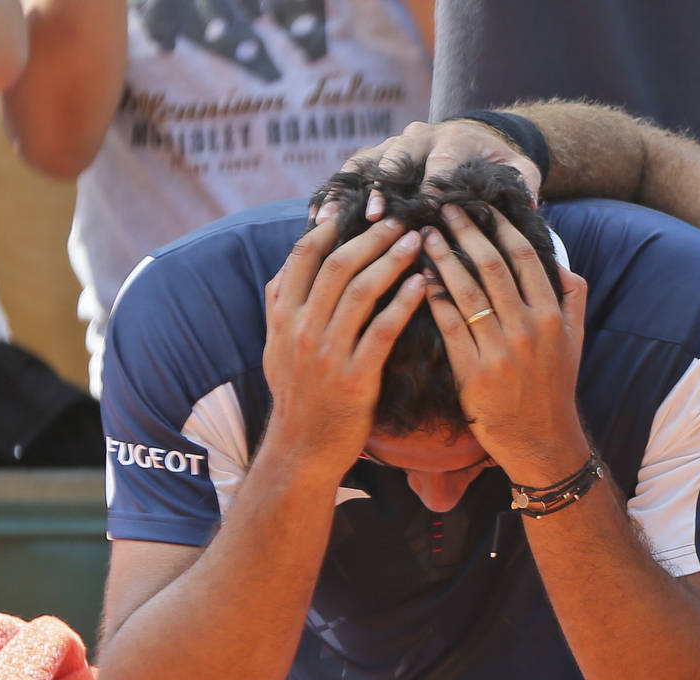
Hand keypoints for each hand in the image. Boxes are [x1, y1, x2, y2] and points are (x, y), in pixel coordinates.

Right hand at [261, 217, 426, 471]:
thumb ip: (280, 307)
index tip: (356, 210)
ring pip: (362, 291)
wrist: (303, 449)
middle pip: (338, 266)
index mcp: (282, 317)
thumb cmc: (298, 396)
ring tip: (417, 242)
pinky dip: (404, 302)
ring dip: (392, 260)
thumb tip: (287, 270)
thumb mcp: (275, 348)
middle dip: (371, 237)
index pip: (303, 257)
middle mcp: (300, 329)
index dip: (331, 228)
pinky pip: (383, 330)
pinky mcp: (354, 376)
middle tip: (400, 220)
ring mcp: (326, 353)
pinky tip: (423, 285)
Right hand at [320, 119, 542, 224]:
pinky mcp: (375, 159)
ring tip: (329, 220)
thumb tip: (531, 203)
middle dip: (384, 187)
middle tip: (376, 215)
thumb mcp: (520, 170)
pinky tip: (317, 221)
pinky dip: (334, 195)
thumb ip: (526, 183)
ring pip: (364, 165)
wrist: (479, 140)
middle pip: (395, 159)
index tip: (428, 210)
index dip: (433, 186)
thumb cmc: (500, 163)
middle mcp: (418, 137)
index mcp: (454, 140)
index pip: (441, 163)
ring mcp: (393, 146)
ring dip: (347, 193)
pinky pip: (350, 175)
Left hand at [419, 204, 590, 483]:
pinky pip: (450, 325)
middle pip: (492, 267)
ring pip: (466, 291)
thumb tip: (562, 261)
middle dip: (466, 232)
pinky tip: (418, 278)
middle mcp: (528, 329)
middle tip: (444, 207)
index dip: (501, 227)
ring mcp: (501, 351)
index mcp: (552, 316)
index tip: (481, 207)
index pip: (524, 258)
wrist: (541, 439)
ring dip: (444, 258)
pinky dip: (433, 298)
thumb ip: (573, 297)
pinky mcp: (474, 372)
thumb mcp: (575, 341)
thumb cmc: (554, 387)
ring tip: (425, 235)